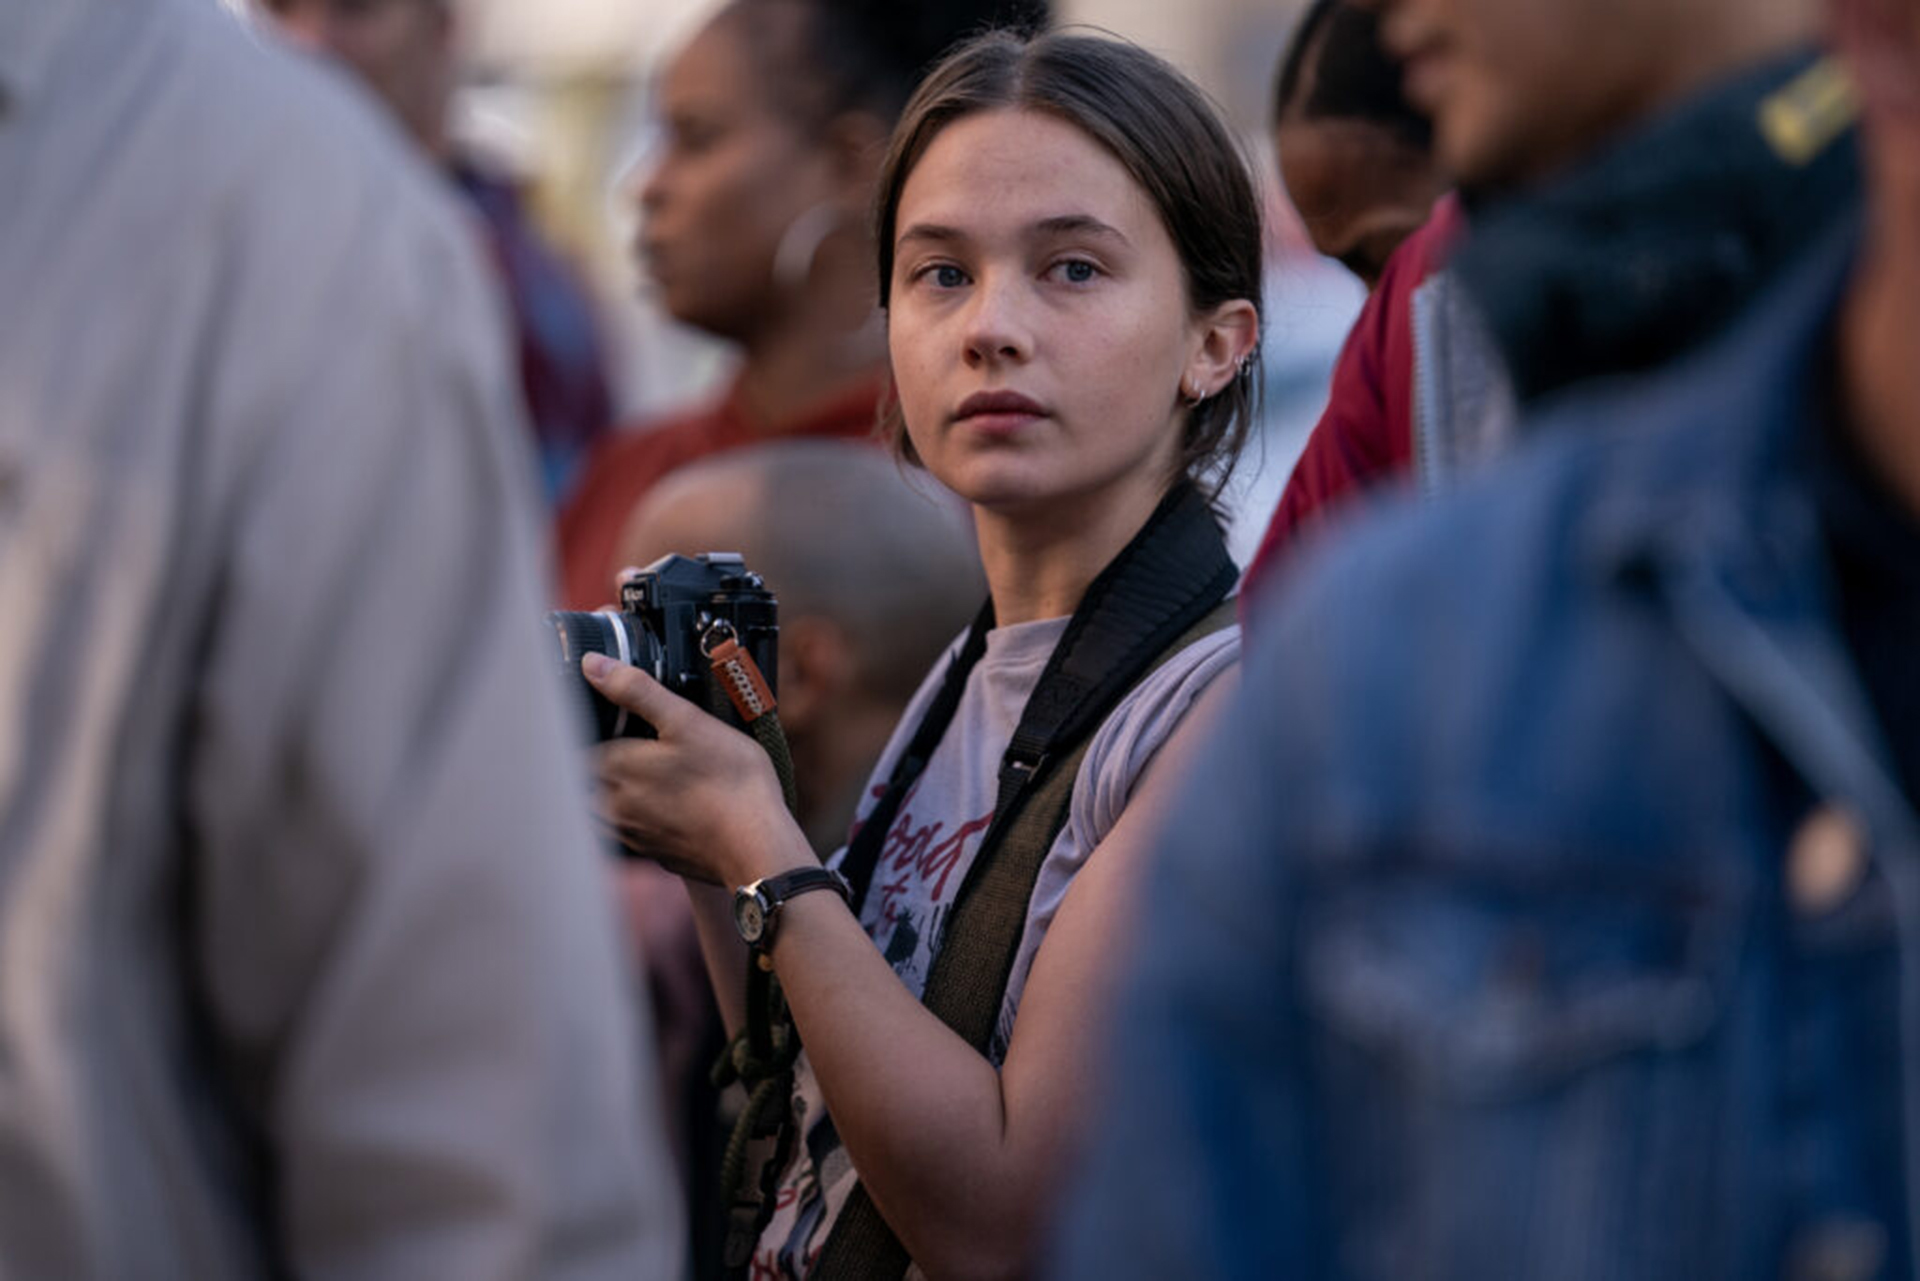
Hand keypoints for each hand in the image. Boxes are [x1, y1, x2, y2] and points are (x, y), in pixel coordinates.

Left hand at [582, 653, 802, 886]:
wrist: (759, 847)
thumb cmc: (730, 784)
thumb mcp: (687, 721)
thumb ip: (637, 690)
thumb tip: (594, 666)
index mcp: (613, 769)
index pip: (576, 744)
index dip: (590, 727)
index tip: (608, 719)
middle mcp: (613, 807)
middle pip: (584, 779)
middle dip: (597, 761)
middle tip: (627, 742)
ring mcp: (633, 835)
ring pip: (603, 808)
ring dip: (611, 792)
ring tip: (643, 774)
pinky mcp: (654, 854)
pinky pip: (631, 832)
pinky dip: (639, 817)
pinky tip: (667, 805)